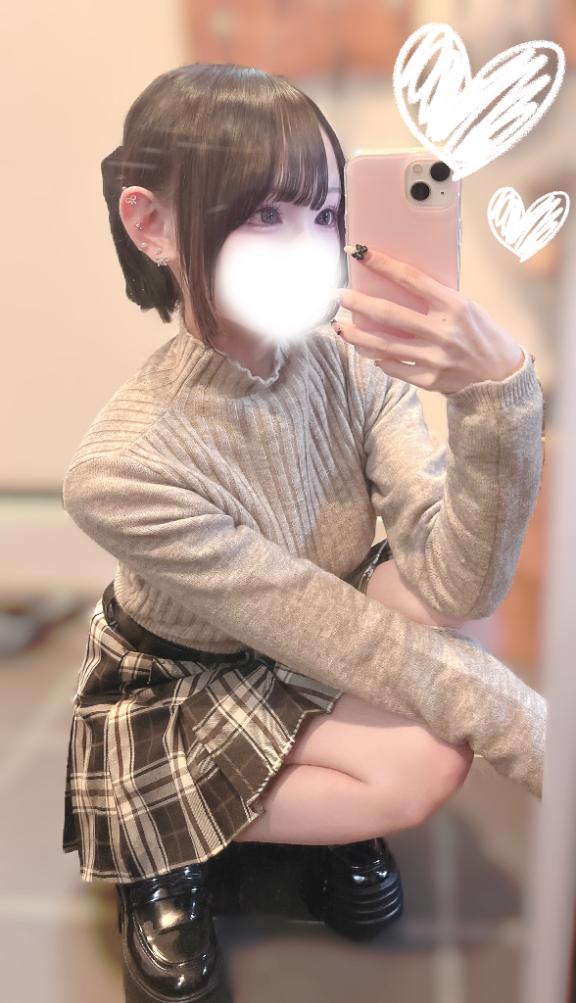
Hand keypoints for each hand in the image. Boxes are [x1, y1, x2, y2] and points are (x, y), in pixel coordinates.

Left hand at [333, 246, 524, 394]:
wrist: (501, 376)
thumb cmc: (481, 334)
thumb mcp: (466, 308)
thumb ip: (435, 299)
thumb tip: (394, 288)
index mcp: (454, 305)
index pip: (410, 278)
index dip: (381, 264)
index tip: (359, 253)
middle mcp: (442, 331)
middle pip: (388, 314)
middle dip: (358, 304)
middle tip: (338, 297)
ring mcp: (434, 358)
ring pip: (384, 345)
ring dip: (357, 336)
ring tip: (339, 327)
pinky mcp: (429, 380)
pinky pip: (394, 368)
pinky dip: (379, 359)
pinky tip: (368, 352)